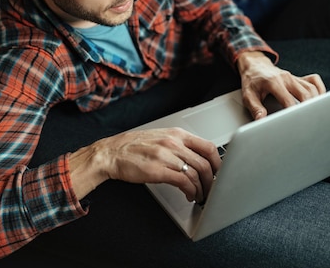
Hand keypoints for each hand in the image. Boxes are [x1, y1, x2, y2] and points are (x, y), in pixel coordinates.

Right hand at [68, 128, 220, 202]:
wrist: (111, 153)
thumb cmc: (133, 147)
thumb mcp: (160, 138)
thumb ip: (179, 145)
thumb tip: (197, 158)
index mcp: (176, 134)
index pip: (208, 147)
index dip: (218, 163)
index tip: (218, 173)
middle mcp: (173, 142)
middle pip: (205, 163)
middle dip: (211, 180)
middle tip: (210, 189)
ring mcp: (166, 156)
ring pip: (196, 174)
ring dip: (202, 188)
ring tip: (200, 195)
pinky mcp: (158, 170)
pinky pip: (183, 182)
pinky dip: (191, 191)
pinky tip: (189, 195)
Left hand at [236, 51, 325, 119]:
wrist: (255, 66)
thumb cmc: (251, 82)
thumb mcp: (247, 95)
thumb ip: (255, 108)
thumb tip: (261, 119)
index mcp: (274, 82)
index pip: (288, 101)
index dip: (293, 114)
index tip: (295, 125)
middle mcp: (286, 78)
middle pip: (305, 94)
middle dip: (308, 109)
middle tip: (309, 123)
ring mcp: (294, 77)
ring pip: (312, 88)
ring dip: (316, 102)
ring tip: (315, 116)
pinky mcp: (299, 77)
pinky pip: (314, 81)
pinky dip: (320, 90)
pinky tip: (319, 101)